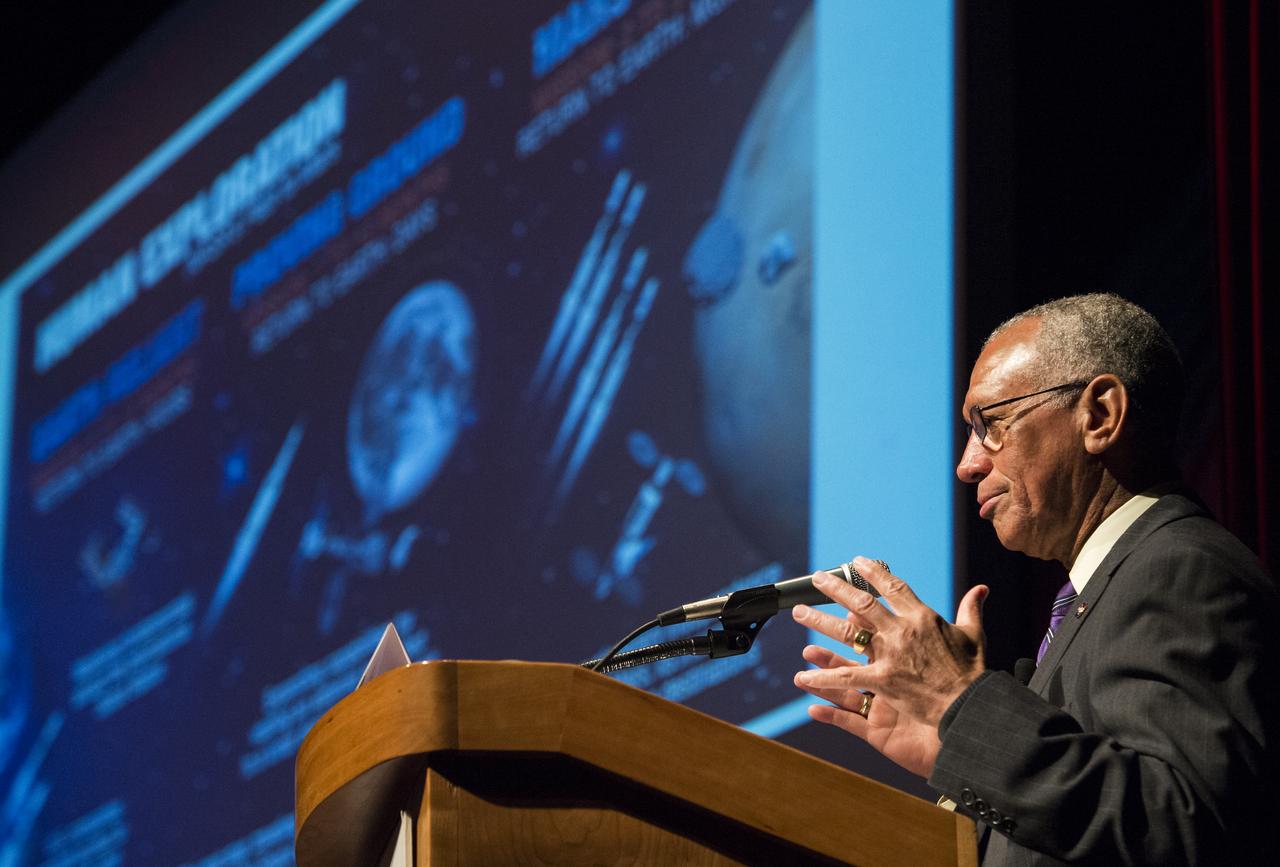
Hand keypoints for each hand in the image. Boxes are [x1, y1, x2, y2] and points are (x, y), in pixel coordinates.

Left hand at [792, 558, 987, 773]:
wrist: (970, 704)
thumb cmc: (973, 672)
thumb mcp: (974, 635)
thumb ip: (971, 609)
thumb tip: (981, 589)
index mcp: (922, 617)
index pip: (893, 587)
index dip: (874, 573)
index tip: (857, 561)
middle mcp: (902, 631)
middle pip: (862, 603)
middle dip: (837, 588)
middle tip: (817, 579)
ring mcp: (890, 654)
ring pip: (847, 632)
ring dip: (820, 621)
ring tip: (799, 612)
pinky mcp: (882, 680)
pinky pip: (846, 676)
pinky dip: (823, 676)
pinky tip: (802, 675)